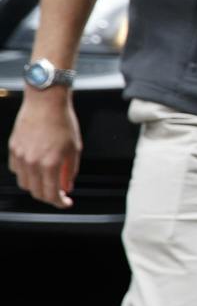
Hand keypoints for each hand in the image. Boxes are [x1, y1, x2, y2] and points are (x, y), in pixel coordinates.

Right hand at [8, 91, 81, 208]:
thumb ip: (70, 170)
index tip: (65, 203)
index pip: (52, 193)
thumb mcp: (75, 148)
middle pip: (36, 192)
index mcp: (51, 163)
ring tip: (47, 181)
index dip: (59, 202)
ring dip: (36, 187)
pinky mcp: (13, 149)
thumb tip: (67, 186)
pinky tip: (35, 169)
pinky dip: (26, 174)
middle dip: (48, 197)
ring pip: (24, 183)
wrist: (45, 102)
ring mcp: (20, 156)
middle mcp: (33, 162)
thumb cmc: (62, 121)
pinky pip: (16, 170)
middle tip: (57, 194)